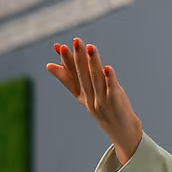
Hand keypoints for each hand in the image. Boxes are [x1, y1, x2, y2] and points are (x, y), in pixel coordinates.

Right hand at [47, 36, 143, 162]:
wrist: (121, 130)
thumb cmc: (102, 107)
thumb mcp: (84, 95)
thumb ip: (70, 79)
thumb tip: (49, 65)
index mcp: (80, 95)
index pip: (71, 76)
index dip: (66, 62)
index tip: (60, 47)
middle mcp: (89, 98)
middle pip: (83, 76)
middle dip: (78, 58)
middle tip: (75, 41)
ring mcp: (102, 101)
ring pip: (96, 79)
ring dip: (93, 62)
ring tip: (90, 47)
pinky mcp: (115, 102)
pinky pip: (112, 89)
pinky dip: (110, 79)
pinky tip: (108, 68)